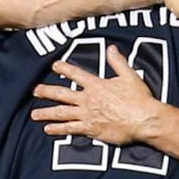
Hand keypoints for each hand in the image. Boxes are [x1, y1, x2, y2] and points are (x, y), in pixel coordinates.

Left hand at [31, 45, 163, 145]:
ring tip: (34, 115)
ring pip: (62, 113)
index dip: (64, 68)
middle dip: (47, 92)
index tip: (54, 65)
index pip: (76, 74)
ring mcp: (87, 115)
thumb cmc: (139, 98)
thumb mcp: (130, 76)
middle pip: (63, 94)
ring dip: (47, 113)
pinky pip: (70, 129)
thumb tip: (111, 48)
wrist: (143, 119)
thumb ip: (118, 62)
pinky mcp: (91, 130)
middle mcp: (88, 100)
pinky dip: (59, 129)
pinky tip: (48, 129)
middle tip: (35, 91)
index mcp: (96, 85)